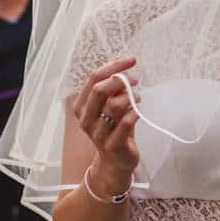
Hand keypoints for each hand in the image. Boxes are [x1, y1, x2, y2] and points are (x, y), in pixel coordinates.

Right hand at [71, 56, 140, 179]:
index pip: (93, 79)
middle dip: (119, 80)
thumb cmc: (114, 129)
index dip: (113, 67)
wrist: (116, 160)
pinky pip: (125, 122)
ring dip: (129, 97)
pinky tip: (138, 111)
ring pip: (113, 106)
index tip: (130, 60)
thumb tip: (119, 59)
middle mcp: (85, 119)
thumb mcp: (110, 104)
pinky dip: (134, 113)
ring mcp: (97, 133)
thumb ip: (113, 85)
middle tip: (134, 79)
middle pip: (98, 90)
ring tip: (137, 97)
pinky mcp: (112, 144)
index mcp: (81, 106)